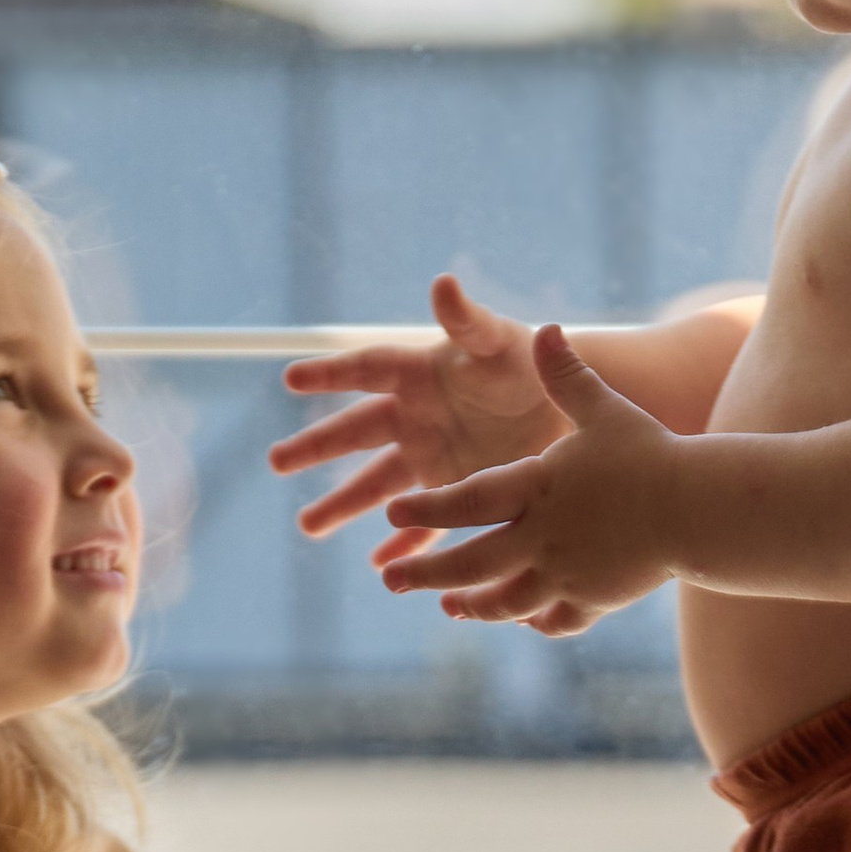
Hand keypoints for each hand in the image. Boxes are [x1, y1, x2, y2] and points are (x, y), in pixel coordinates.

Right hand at [271, 272, 567, 566]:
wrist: (573, 407)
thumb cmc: (535, 364)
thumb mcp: (501, 344)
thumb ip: (470, 321)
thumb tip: (443, 283)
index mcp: (421, 374)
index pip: (367, 370)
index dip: (331, 374)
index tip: (291, 380)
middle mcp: (417, 418)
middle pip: (357, 433)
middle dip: (317, 448)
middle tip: (276, 462)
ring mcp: (433, 460)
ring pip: (379, 487)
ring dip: (344, 506)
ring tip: (309, 527)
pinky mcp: (457, 494)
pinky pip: (423, 524)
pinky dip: (405, 547)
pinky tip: (382, 568)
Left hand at [378, 326, 680, 635]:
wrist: (698, 508)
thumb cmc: (650, 453)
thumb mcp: (605, 409)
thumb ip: (568, 375)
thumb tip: (546, 328)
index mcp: (536, 488)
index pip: (465, 501)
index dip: (426, 508)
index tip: (395, 513)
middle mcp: (541, 537)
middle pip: (471, 562)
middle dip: (427, 573)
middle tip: (391, 581)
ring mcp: (565, 575)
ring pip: (505, 600)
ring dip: (473, 606)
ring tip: (450, 606)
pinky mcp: (593, 601)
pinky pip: (554, 620)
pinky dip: (537, 621)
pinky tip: (525, 619)